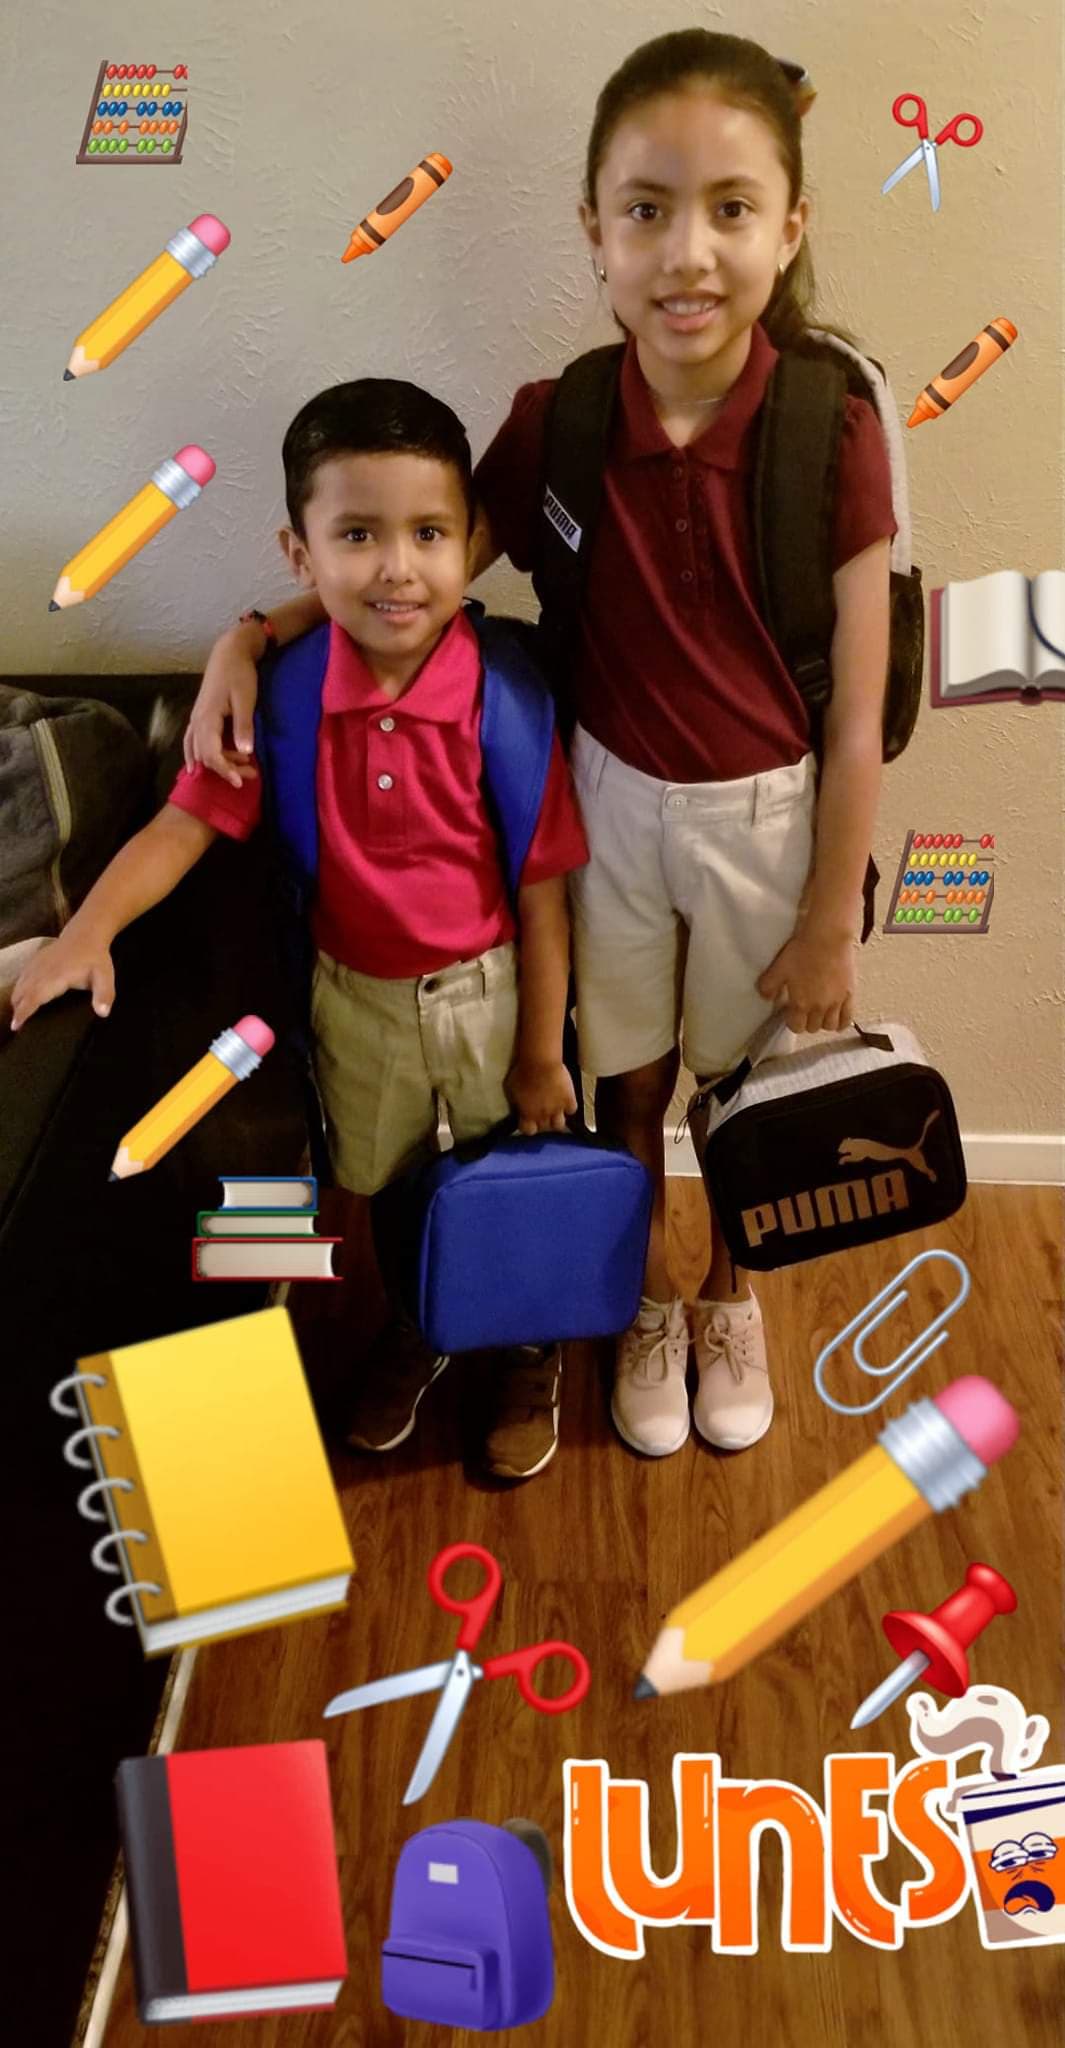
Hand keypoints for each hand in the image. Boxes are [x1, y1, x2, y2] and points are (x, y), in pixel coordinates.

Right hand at [10, 929, 115, 1031]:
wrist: (86, 934)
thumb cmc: (95, 958)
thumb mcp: (105, 977)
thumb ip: (104, 995)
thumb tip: (103, 1013)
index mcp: (57, 976)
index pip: (35, 996)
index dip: (24, 1011)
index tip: (16, 1025)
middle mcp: (42, 970)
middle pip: (22, 992)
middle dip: (17, 1009)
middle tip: (16, 1026)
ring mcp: (36, 964)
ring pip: (19, 984)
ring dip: (16, 999)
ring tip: (16, 1015)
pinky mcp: (35, 960)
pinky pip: (22, 976)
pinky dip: (18, 988)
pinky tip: (19, 997)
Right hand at [183, 625, 263, 786]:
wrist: (229, 653)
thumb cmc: (239, 674)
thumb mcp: (245, 700)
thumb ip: (243, 726)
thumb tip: (245, 752)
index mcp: (207, 718)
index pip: (211, 754)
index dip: (224, 770)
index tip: (239, 782)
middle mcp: (196, 721)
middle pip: (204, 756)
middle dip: (225, 769)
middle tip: (250, 774)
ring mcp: (195, 718)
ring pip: (198, 750)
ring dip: (215, 763)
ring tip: (238, 770)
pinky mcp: (198, 716)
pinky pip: (191, 741)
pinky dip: (194, 756)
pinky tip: (194, 768)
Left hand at [505, 1058, 577, 1134]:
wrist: (540, 1062)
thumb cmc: (522, 1072)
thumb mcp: (511, 1090)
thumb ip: (517, 1103)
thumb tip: (519, 1107)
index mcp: (527, 1114)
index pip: (528, 1131)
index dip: (528, 1126)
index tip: (527, 1121)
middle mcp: (543, 1115)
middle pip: (544, 1128)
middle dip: (542, 1122)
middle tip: (541, 1114)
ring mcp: (558, 1108)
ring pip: (559, 1125)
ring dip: (556, 1120)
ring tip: (554, 1112)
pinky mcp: (569, 1099)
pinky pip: (572, 1110)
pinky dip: (569, 1107)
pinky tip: (565, 1101)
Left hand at [756, 920, 854, 1033]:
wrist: (827, 938)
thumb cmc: (804, 950)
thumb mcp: (778, 968)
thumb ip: (769, 986)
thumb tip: (766, 997)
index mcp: (800, 1003)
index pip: (796, 1027)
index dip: (792, 1021)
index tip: (792, 1013)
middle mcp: (819, 1007)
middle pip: (813, 1028)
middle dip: (807, 1021)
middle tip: (805, 1010)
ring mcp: (836, 1002)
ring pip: (829, 1026)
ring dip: (823, 1022)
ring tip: (820, 1013)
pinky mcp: (849, 995)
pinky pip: (847, 1019)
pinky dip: (841, 1022)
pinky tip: (837, 1017)